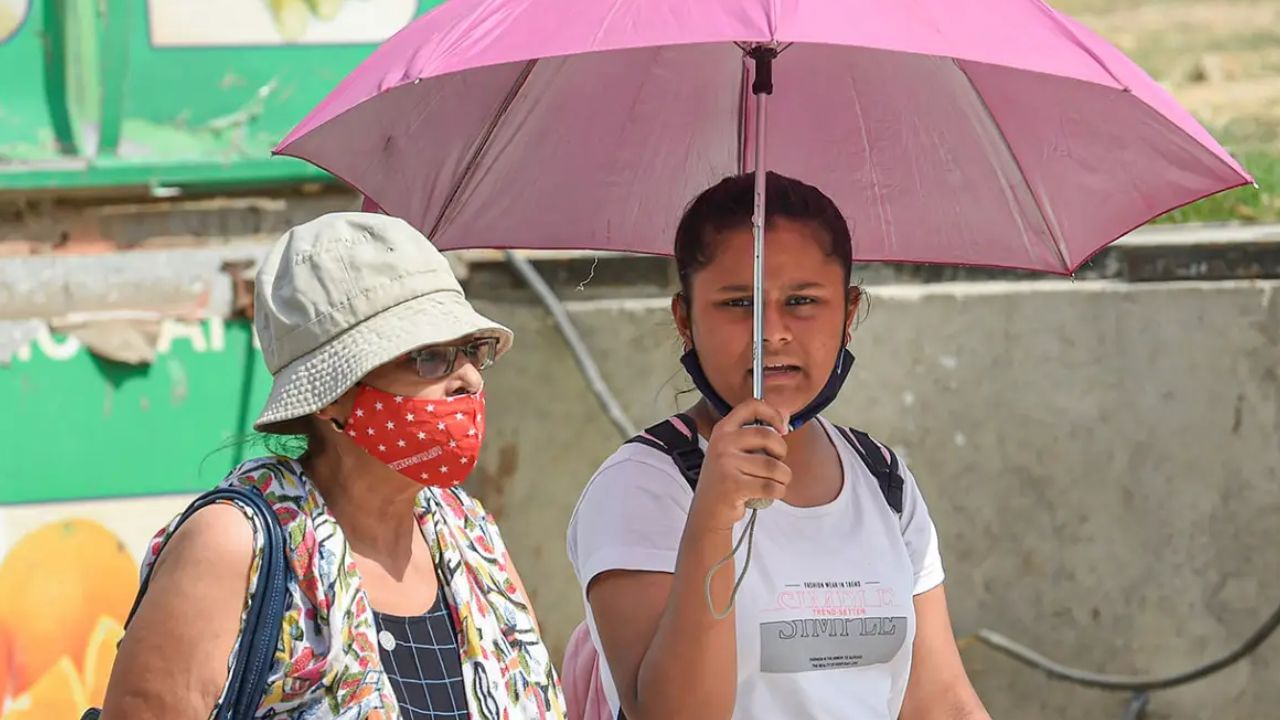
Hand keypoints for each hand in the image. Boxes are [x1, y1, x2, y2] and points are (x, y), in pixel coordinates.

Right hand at [688, 400, 790, 531]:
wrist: (708, 510)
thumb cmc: (727, 478)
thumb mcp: (736, 450)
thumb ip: (759, 432)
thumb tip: (786, 414)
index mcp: (724, 429)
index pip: (751, 406)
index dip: (772, 413)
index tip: (782, 428)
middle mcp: (722, 443)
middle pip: (769, 437)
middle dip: (782, 452)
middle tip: (777, 462)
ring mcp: (726, 464)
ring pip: (774, 466)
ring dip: (782, 477)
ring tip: (774, 482)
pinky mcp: (733, 486)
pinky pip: (771, 486)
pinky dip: (778, 492)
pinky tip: (770, 493)